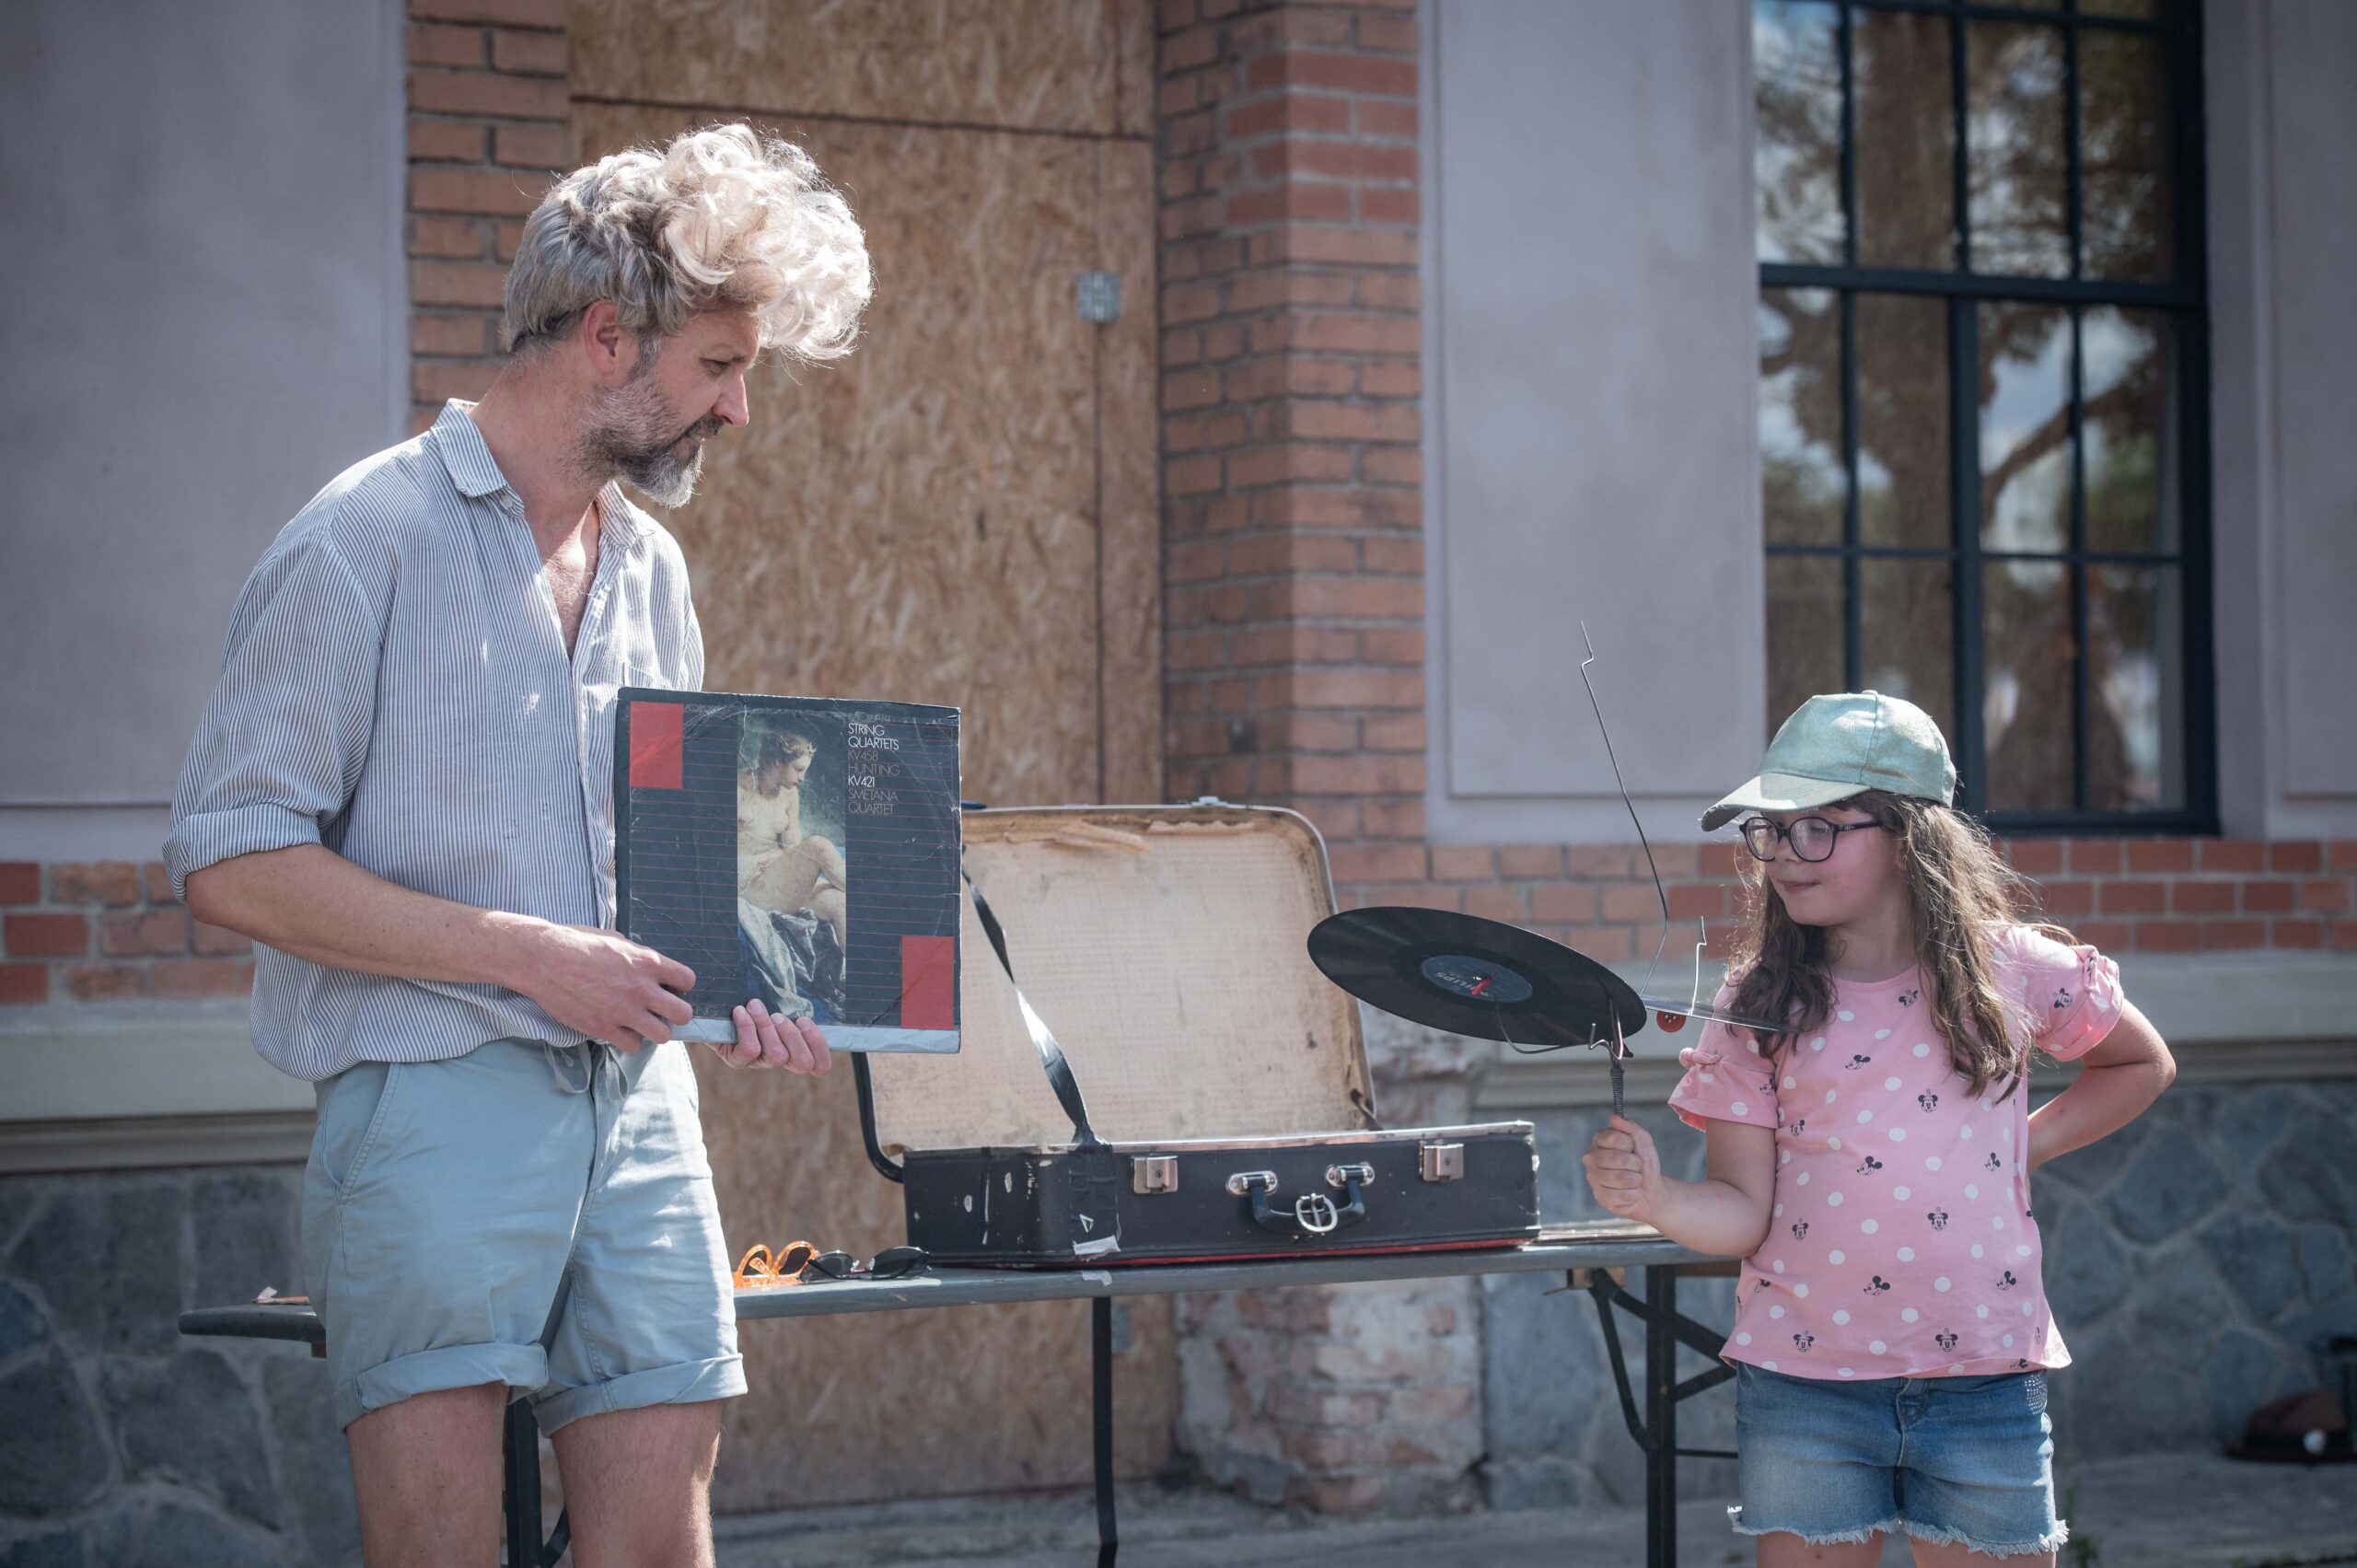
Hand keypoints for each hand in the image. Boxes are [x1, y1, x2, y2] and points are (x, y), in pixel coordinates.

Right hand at [514, 922, 694, 1051]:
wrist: (542, 958)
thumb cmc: (576, 942)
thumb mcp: (616, 939)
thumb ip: (638, 956)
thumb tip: (651, 967)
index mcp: (647, 962)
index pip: (687, 981)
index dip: (679, 986)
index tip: (667, 987)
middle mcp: (640, 988)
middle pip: (683, 1013)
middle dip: (675, 1013)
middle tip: (659, 1010)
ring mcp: (623, 1011)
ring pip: (662, 1035)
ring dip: (654, 1030)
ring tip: (640, 1022)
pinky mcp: (603, 1028)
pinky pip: (633, 1045)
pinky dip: (628, 1039)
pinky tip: (619, 1028)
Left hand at [713, 999, 831, 1074]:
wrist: (713, 1008)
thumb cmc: (751, 1001)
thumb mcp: (776, 1001)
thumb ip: (794, 1005)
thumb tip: (808, 1003)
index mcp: (795, 1046)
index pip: (819, 1065)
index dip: (819, 1047)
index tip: (803, 1020)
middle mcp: (779, 1059)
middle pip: (802, 1063)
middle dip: (794, 1035)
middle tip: (779, 1015)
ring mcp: (758, 1063)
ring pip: (776, 1055)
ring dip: (767, 1026)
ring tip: (755, 1005)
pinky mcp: (737, 1060)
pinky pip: (750, 1049)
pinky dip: (747, 1027)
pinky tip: (740, 1011)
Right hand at [1582, 1115, 1664, 1221]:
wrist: (1651, 1190)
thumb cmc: (1644, 1164)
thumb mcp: (1643, 1142)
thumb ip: (1630, 1127)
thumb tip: (1614, 1117)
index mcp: (1599, 1141)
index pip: (1612, 1137)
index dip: (1629, 1144)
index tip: (1632, 1148)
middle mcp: (1591, 1158)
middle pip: (1616, 1158)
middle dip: (1635, 1164)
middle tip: (1636, 1167)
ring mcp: (1593, 1178)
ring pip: (1621, 1178)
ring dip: (1636, 1180)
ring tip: (1634, 1180)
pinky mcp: (1600, 1197)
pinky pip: (1623, 1195)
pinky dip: (1634, 1194)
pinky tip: (1630, 1192)